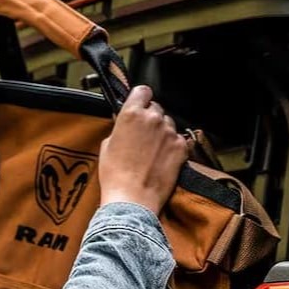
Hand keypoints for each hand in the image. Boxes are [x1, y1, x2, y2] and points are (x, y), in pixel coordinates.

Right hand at [98, 85, 188, 213]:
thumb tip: (125, 125)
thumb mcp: (107, 145)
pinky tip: (162, 160)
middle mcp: (153, 118)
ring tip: (152, 152)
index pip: (143, 91)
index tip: (140, 105)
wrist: (132, 198)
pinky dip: (173, 147)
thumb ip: (120, 128)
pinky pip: (179, 140)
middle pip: (156, 108)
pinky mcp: (181, 147)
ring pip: (169, 124)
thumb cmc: (116, 176)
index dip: (141, 99)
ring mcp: (169, 132)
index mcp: (131, 114)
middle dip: (151, 119)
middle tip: (143, 137)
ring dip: (162, 133)